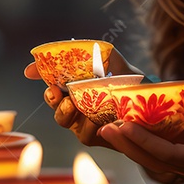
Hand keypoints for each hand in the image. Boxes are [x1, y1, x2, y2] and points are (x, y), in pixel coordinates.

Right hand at [24, 45, 145, 148]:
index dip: (40, 76)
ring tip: (73, 104)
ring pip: (65, 121)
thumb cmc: (127, 78)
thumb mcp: (111, 61)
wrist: (152, 98)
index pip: (51, 82)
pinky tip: (96, 118)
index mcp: (74, 88)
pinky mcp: (97, 137)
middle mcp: (76, 108)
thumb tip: (66, 47)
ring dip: (66, 112)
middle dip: (51, 99)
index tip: (31, 72)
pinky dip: (89, 125)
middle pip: (53, 105)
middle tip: (56, 91)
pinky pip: (86, 133)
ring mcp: (84, 124)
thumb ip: (90, 52)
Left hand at [97, 111, 183, 179]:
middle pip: (153, 159)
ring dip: (132, 145)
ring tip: (110, 128)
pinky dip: (146, 141)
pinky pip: (164, 151)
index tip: (122, 124)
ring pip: (155, 157)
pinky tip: (134, 128)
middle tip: (104, 127)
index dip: (142, 140)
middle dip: (128, 145)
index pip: (165, 154)